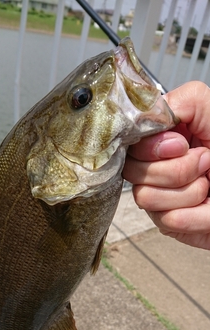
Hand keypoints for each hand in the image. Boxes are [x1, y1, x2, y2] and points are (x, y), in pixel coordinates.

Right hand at [123, 81, 209, 249]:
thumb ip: (179, 102)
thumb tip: (145, 117)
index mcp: (160, 140)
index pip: (130, 144)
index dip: (153, 147)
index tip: (182, 144)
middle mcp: (153, 168)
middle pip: (134, 172)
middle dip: (178, 168)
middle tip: (206, 161)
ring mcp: (158, 197)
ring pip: (146, 197)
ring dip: (189, 191)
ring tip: (208, 183)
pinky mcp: (168, 223)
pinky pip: (169, 220)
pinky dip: (198, 214)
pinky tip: (209, 206)